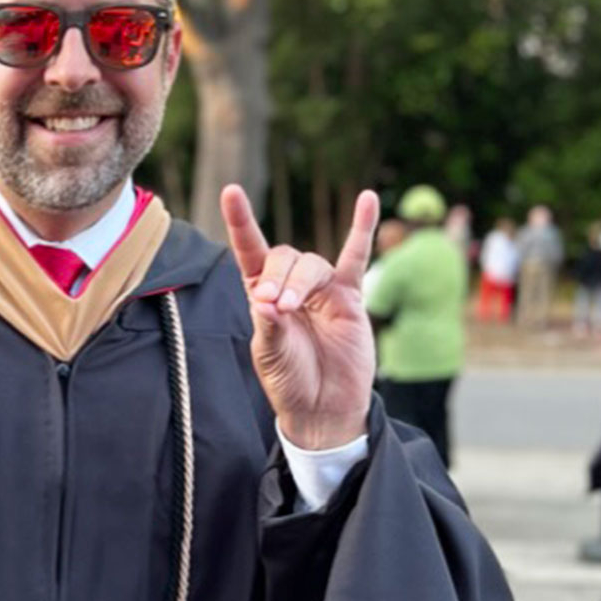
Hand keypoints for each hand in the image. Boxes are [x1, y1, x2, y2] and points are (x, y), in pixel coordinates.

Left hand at [221, 187, 379, 449]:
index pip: (250, 251)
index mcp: (262, 294)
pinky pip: (357, 257)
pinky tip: (368, 198)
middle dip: (278, 277)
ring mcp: (322, 289)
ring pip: (313, 264)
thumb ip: (268, 327)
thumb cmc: (290, 380)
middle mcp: (290, 285)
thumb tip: (264, 299)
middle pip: (284, 257)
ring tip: (292, 308)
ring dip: (301, 281)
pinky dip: (362, 228)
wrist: (323, 408)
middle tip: (275, 306)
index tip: (232, 192)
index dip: (241, 222)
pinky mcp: (351, 298)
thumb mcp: (270, 356)